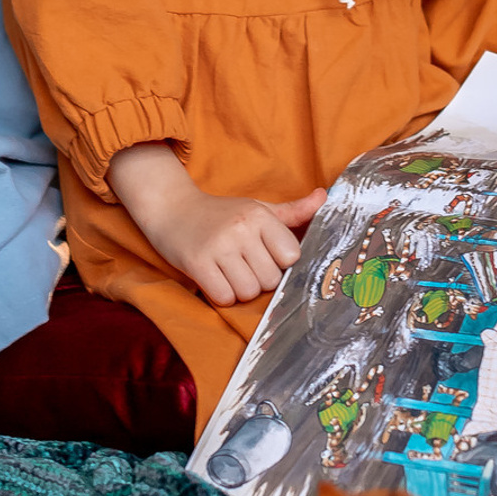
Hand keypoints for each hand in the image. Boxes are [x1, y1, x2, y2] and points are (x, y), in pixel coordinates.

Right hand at [109, 141, 326, 306]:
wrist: (172, 209)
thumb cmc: (221, 214)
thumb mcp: (257, 208)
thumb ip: (293, 211)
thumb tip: (324, 197)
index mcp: (259, 216)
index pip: (291, 256)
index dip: (281, 262)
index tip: (266, 255)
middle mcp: (241, 229)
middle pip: (270, 279)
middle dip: (260, 279)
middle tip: (243, 264)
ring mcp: (218, 247)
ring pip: (248, 291)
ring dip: (240, 289)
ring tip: (229, 271)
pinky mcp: (197, 264)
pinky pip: (224, 297)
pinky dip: (222, 295)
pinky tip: (215, 278)